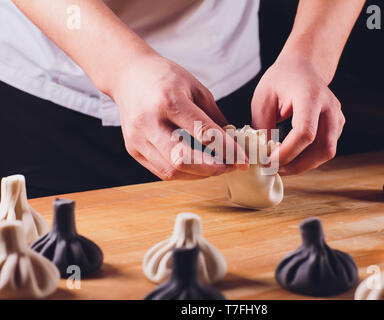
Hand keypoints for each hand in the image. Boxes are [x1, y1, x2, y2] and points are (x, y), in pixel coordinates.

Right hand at [112, 54, 246, 179]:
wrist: (128, 75)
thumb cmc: (164, 77)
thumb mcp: (195, 88)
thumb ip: (214, 117)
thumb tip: (233, 142)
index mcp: (169, 100)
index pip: (203, 133)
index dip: (227, 150)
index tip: (243, 160)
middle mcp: (149, 121)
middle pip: (183, 159)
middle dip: (212, 169)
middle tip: (229, 167)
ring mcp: (138, 138)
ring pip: (172, 170)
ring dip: (198, 174)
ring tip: (215, 167)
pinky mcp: (133, 149)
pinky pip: (162, 171)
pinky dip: (184, 173)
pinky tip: (197, 167)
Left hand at [252, 50, 344, 174]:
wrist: (303, 66)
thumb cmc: (281, 80)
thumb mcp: (262, 98)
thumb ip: (262, 126)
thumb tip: (263, 155)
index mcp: (310, 96)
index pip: (305, 132)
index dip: (288, 152)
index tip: (269, 161)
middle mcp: (329, 108)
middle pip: (322, 148)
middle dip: (297, 165)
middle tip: (273, 169)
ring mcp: (337, 118)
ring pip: (327, 153)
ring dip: (303, 165)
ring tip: (280, 165)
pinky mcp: (337, 127)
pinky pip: (325, 149)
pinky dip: (308, 158)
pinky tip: (291, 157)